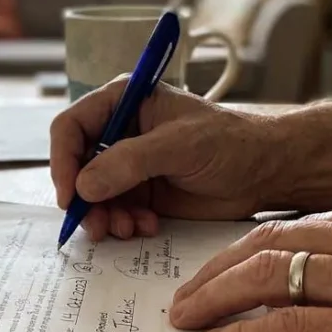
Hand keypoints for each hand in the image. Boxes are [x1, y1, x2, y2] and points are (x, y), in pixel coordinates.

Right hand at [49, 77, 285, 240]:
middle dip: (84, 199)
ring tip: (127, 229)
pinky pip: (114, 212)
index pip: (71, 127)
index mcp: (124, 102)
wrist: (267, 172)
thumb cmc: (231, 143)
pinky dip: (123, 224)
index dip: (63, 160)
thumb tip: (84, 186)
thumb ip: (129, 162)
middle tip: (97, 225)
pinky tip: (147, 227)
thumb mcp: (179, 145)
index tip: (70, 194)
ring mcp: (129, 165)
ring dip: (103, 216)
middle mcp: (120, 133)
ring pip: (93, 195)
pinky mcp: (142, 194)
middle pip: (77, 166)